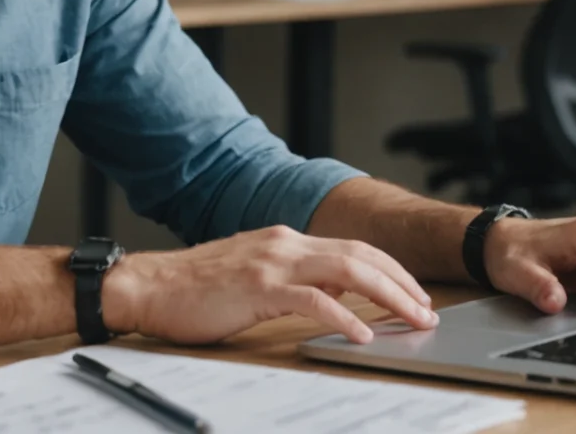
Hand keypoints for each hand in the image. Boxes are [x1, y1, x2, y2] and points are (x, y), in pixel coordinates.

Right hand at [102, 225, 438, 344]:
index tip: (414, 295)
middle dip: (402, 282)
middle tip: (428, 310)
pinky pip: (314, 300)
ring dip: (388, 296)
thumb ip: (291, 278)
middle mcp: (284, 242)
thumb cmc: (193, 288)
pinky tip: (362, 335)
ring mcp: (272, 262)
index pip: (353, 248)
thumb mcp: (251, 274)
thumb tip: (334, 295)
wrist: (147, 286)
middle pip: (361, 256)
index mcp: (284, 239)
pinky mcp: (258, 287)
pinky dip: (344, 316)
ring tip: (413, 320)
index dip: (391, 270)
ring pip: (348, 271)